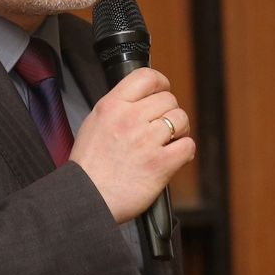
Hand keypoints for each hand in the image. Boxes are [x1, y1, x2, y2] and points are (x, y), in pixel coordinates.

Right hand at [70, 67, 193, 222]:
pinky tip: (173, 157)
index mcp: (112, 106)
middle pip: (168, 99)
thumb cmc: (89, 167)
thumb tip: (140, 100)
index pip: (146, 77)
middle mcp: (130, 119)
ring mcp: (146, 140)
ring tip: (168, 142)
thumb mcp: (94, 123)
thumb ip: (117, 108)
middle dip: (169, 112)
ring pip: (181, 119)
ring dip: (179, 131)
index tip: (162, 91)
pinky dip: (184, 151)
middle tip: (162, 127)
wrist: (87, 198)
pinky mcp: (160, 163)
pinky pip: (187, 145)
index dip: (161, 83)